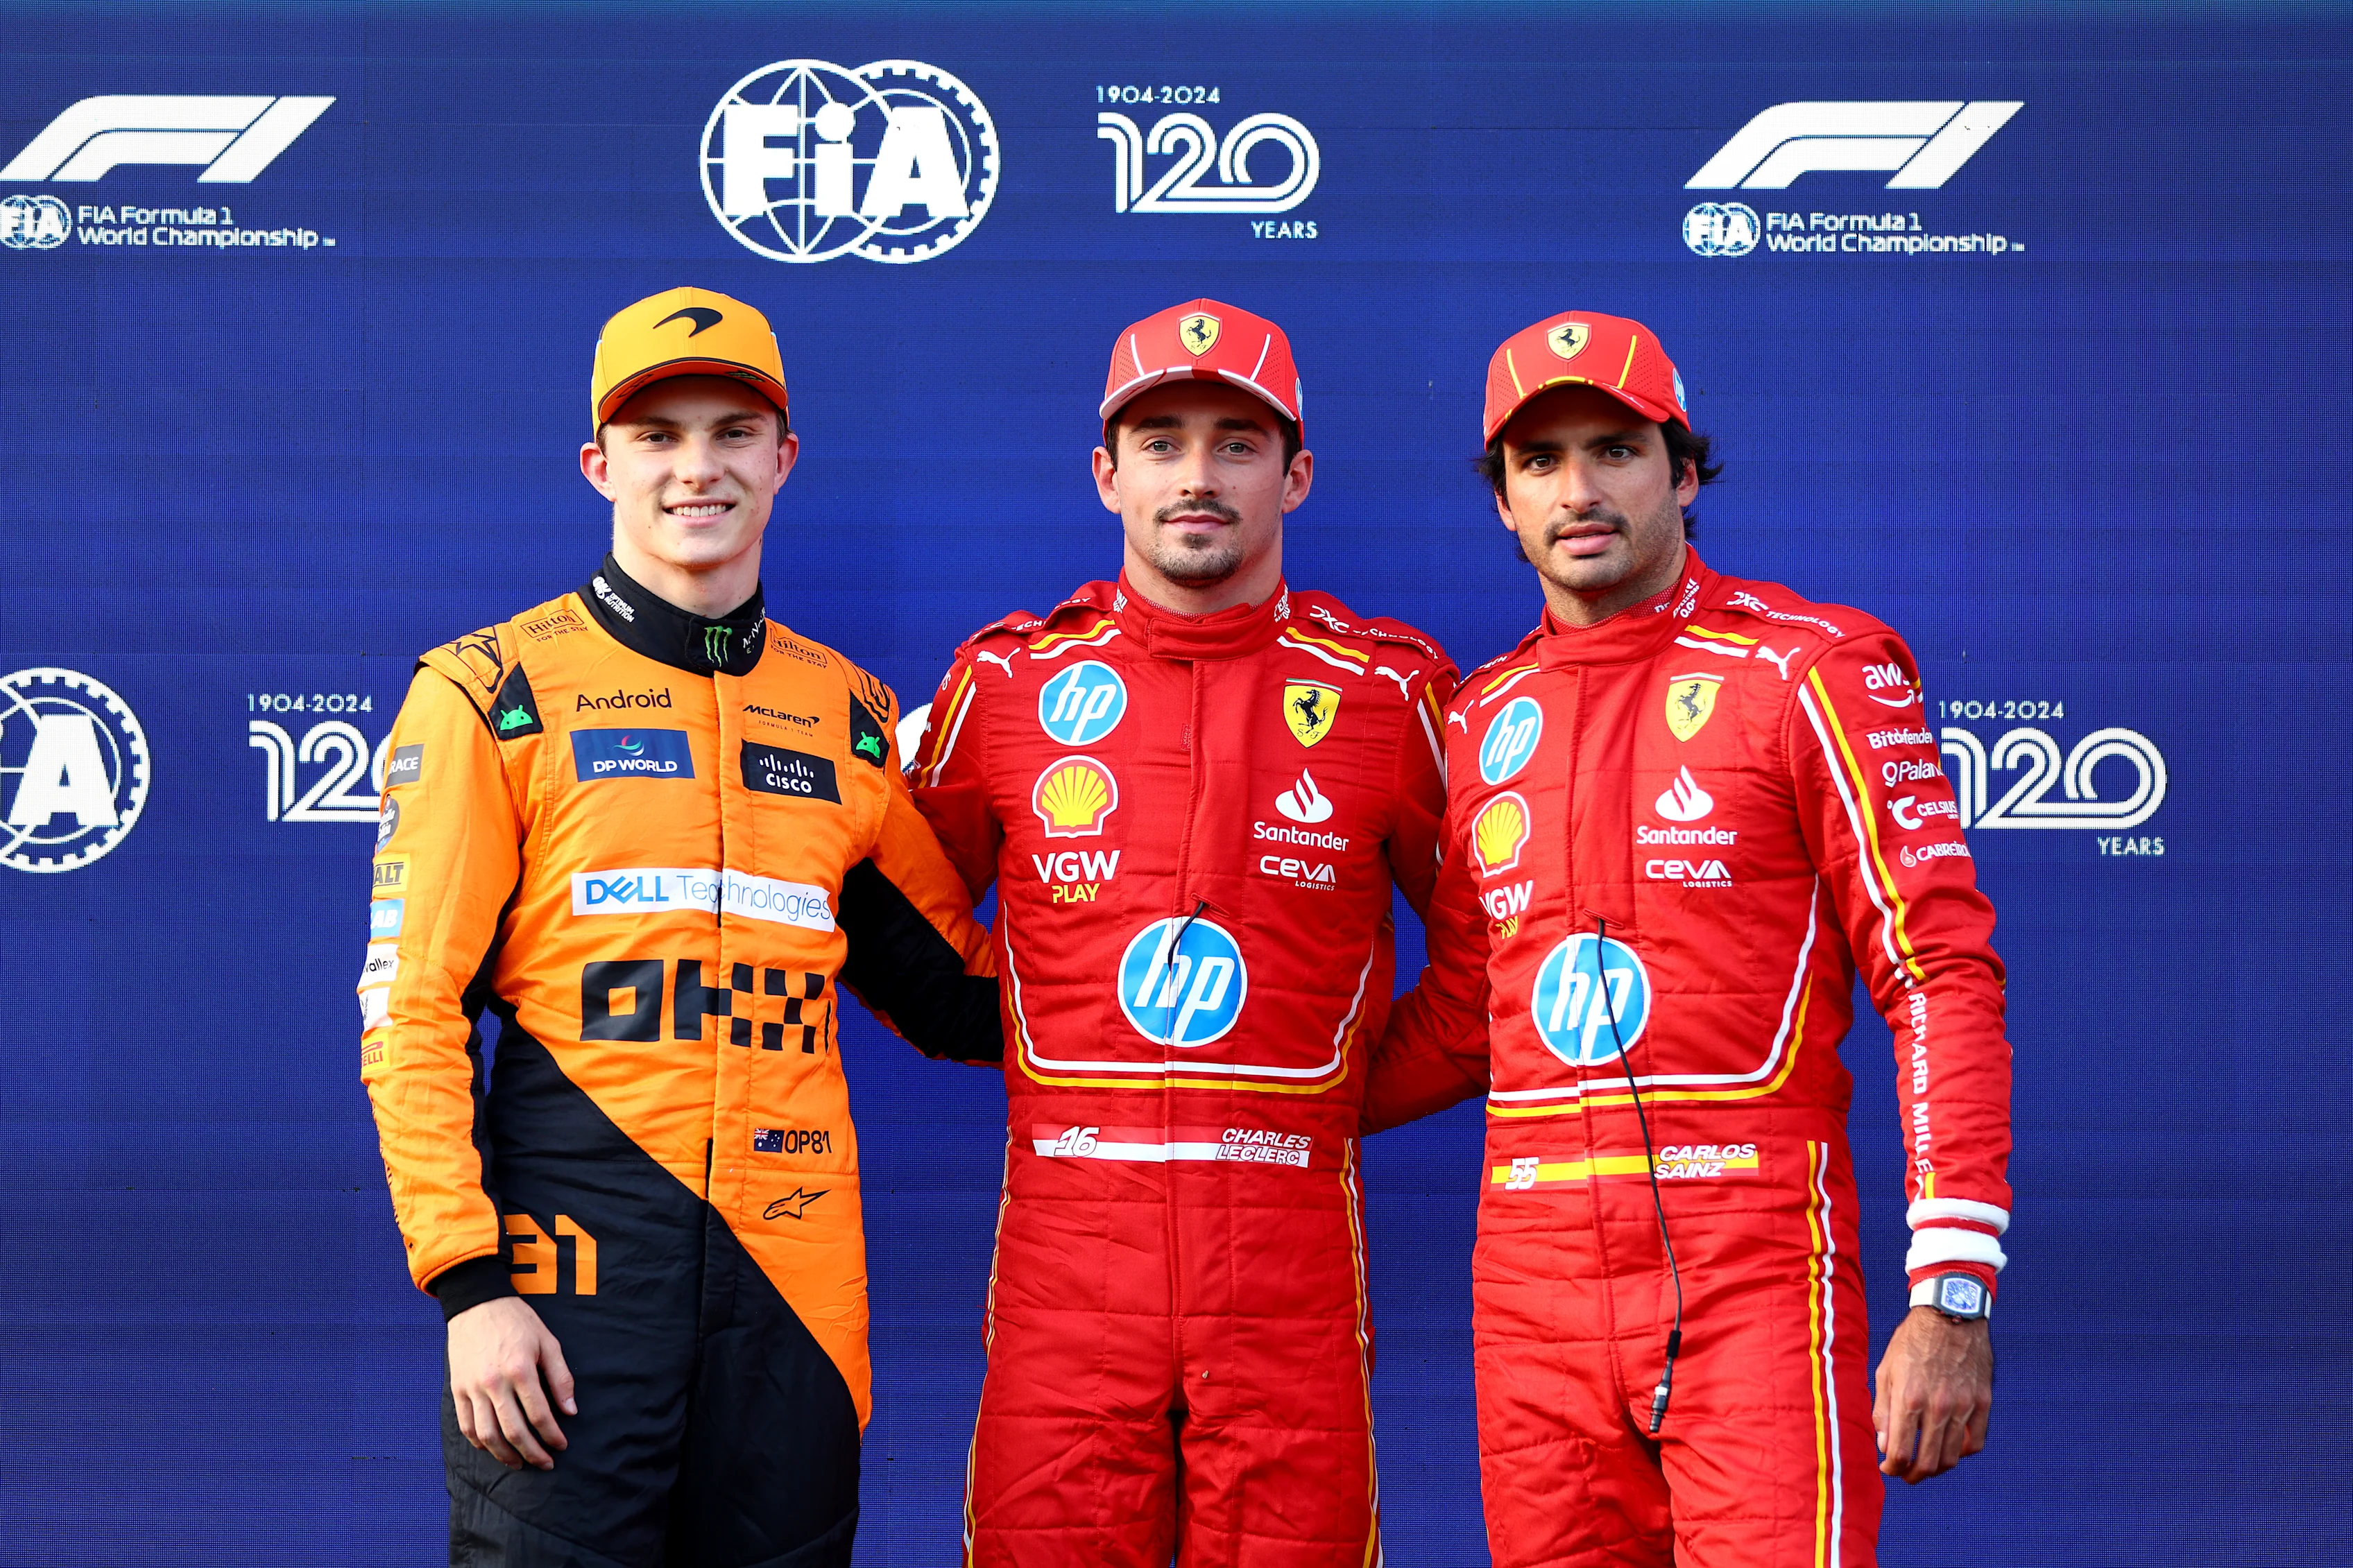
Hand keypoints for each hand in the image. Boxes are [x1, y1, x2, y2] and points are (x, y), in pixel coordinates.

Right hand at [447, 1296, 575, 1470]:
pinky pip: (466, 1425)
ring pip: (487, 1435)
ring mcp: (472, 1388)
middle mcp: (494, 1383)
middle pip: (513, 1431)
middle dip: (532, 1453)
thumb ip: (561, 1378)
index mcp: (520, 1370)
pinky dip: (479, 1443)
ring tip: (519, 1463)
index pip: (539, 1415)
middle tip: (545, 1463)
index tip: (561, 1446)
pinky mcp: (458, 1389)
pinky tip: (493, 1448)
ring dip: (504, 1455)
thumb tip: (570, 1411)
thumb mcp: (548, 1342)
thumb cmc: (518, 1322)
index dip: (552, 1436)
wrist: (477, 1304)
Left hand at [1873, 1305, 1991, 1482]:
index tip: (1887, 1467)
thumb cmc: (1911, 1341)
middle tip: (1905, 1475)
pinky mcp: (1983, 1403)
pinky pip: (1976, 1442)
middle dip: (1912, 1475)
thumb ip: (1883, 1410)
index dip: (1892, 1468)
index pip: (1900, 1452)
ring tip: (1926, 1465)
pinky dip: (1962, 1452)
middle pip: (1928, 1462)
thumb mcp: (1886, 1370)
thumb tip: (1884, 1445)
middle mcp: (1938, 1406)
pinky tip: (1950, 1448)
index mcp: (1909, 1398)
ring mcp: (1964, 1406)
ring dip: (1937, 1468)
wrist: (1950, 1314)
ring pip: (1953, 1457)